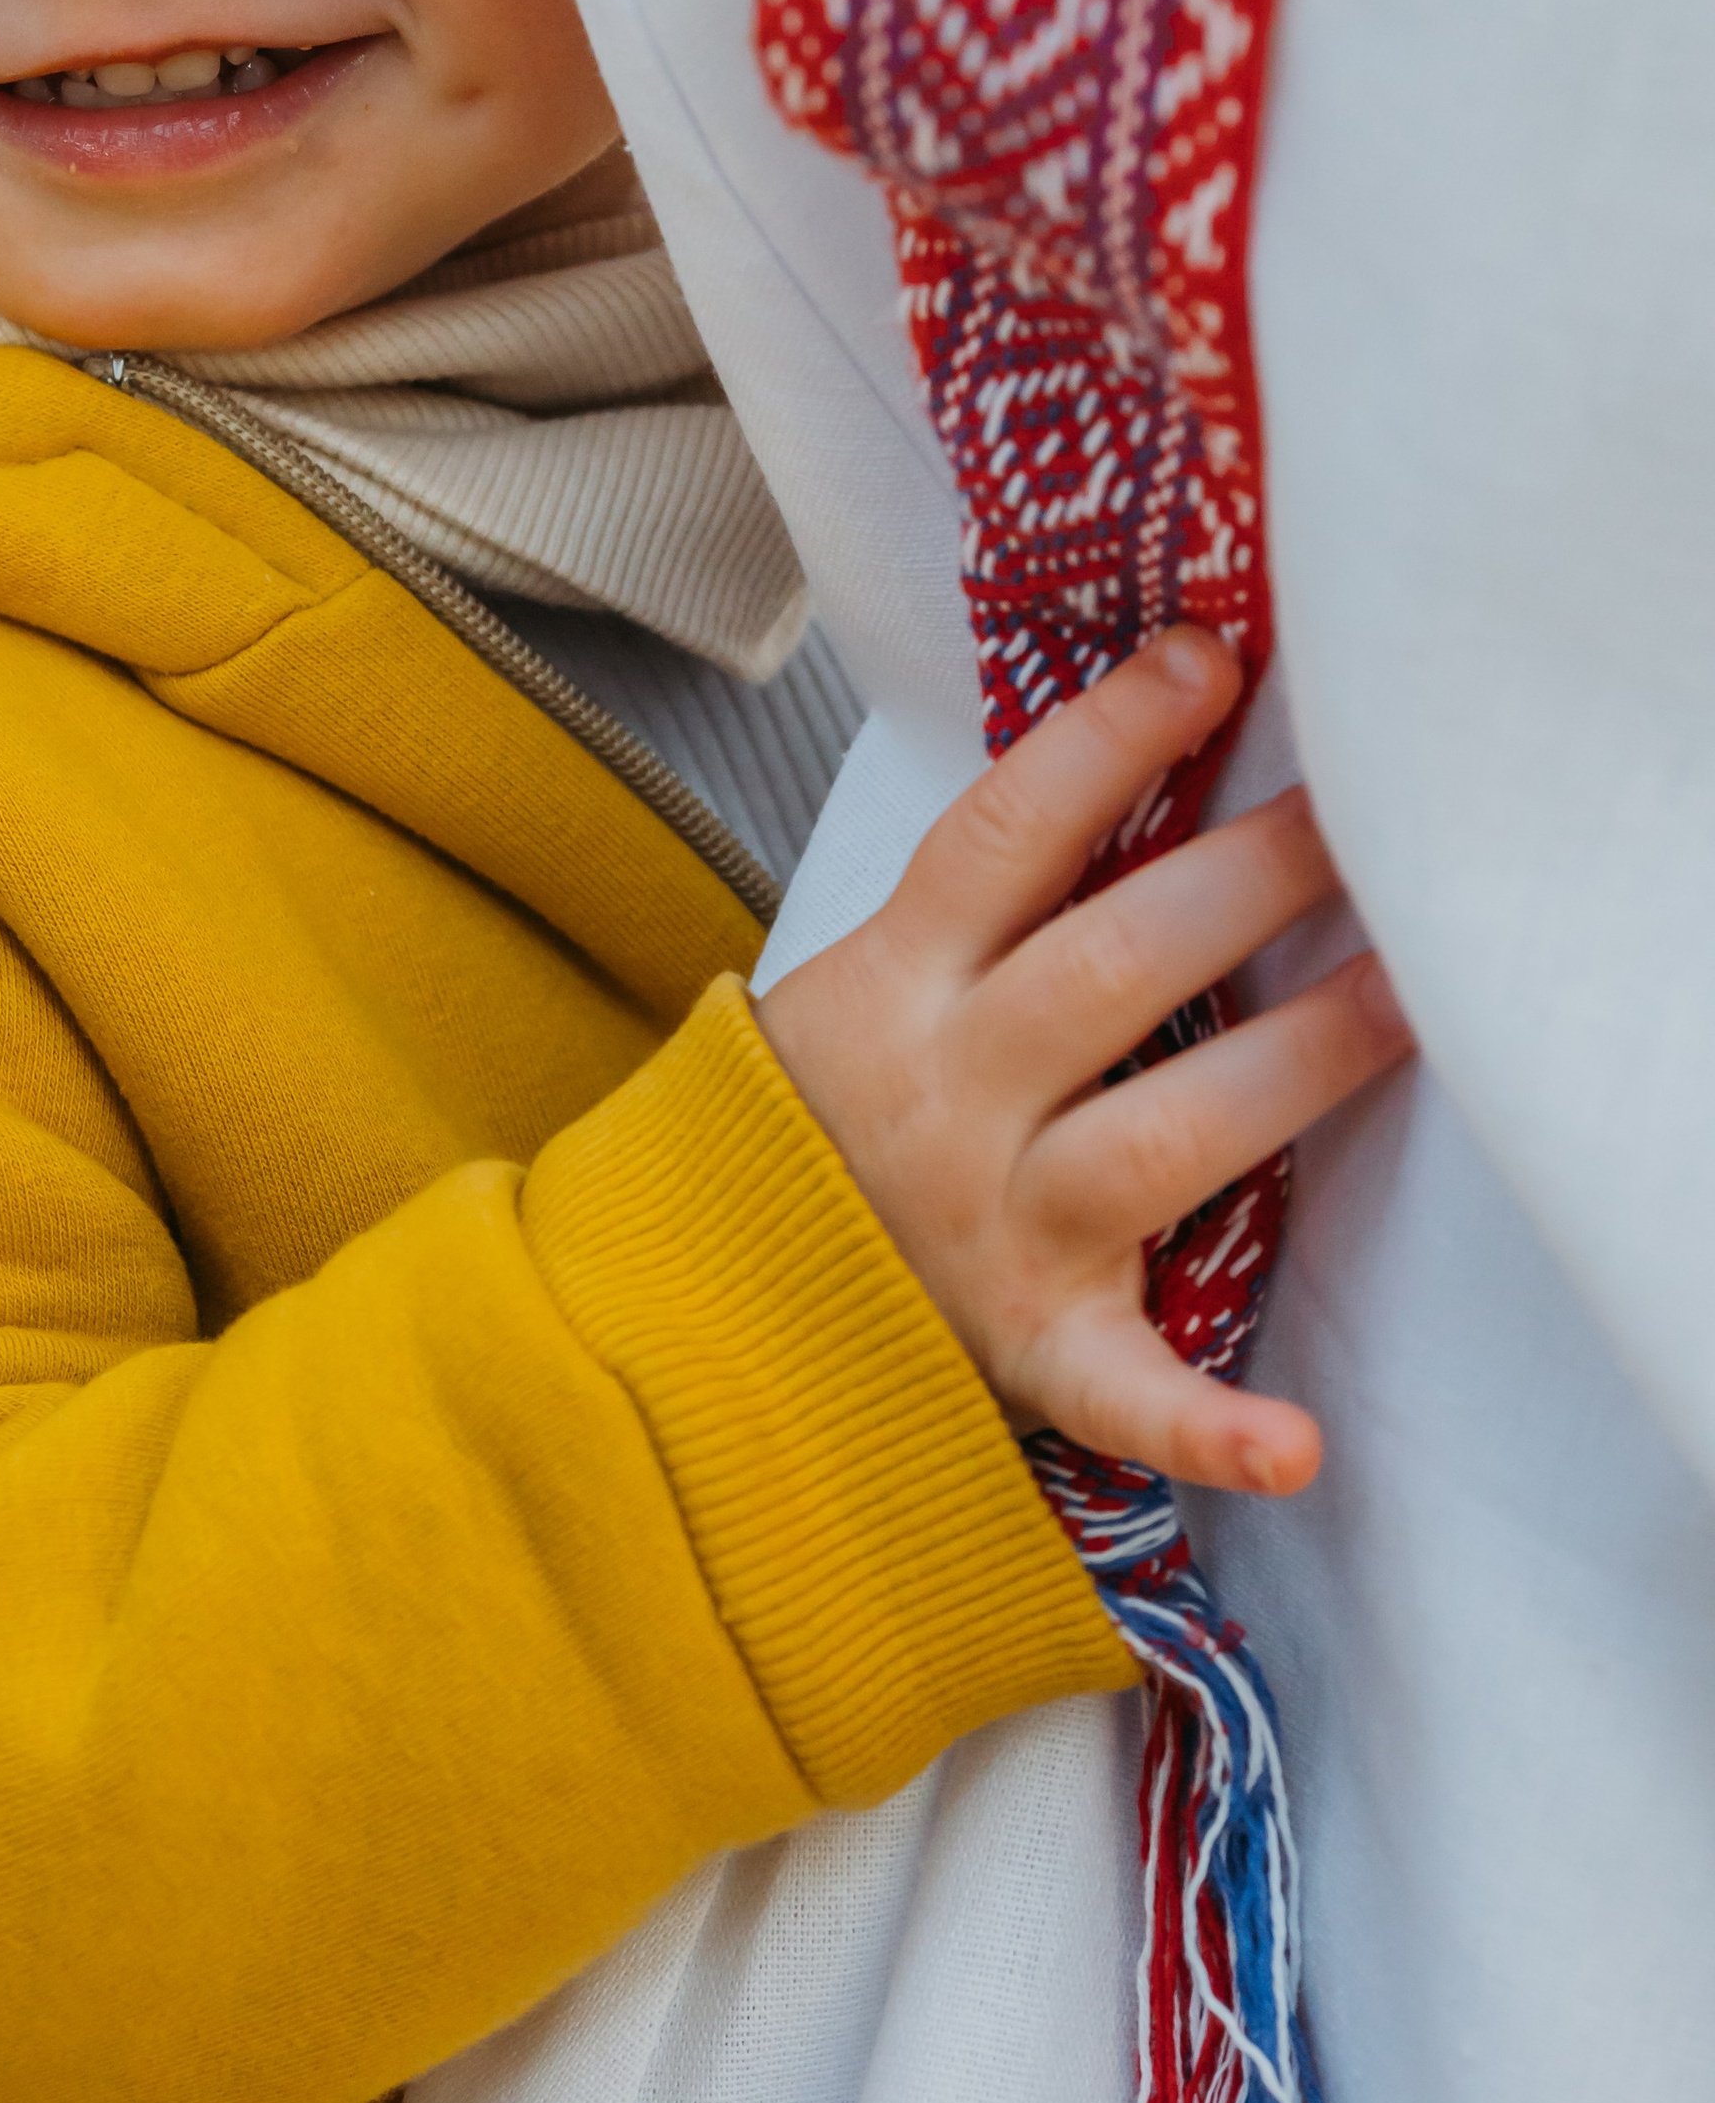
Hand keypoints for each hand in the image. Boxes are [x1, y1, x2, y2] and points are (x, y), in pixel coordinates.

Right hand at [756, 627, 1412, 1496]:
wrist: (696, 1302)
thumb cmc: (828, 1115)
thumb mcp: (864, 983)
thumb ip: (984, 904)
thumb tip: (1145, 747)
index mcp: (891, 986)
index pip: (1003, 838)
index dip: (1105, 743)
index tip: (1209, 660)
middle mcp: (944, 1097)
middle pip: (1106, 973)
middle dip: (1241, 884)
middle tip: (1359, 822)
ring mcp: (992, 1228)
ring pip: (1156, 1141)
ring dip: (1291, 1067)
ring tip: (1407, 1002)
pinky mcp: (1034, 1355)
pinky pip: (1122, 1395)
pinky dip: (1208, 1426)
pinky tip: (1299, 1441)